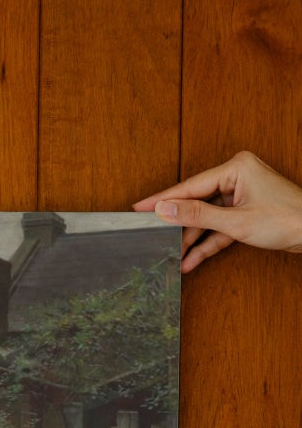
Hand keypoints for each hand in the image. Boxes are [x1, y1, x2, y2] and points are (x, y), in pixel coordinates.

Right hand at [133, 150, 301, 272]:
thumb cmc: (287, 220)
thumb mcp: (236, 221)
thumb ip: (197, 215)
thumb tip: (165, 209)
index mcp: (236, 168)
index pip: (190, 186)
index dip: (163, 199)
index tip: (139, 207)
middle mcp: (237, 177)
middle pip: (197, 202)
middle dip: (178, 224)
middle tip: (151, 235)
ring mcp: (241, 195)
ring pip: (207, 218)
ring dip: (192, 239)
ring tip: (173, 256)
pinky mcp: (245, 212)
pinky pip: (219, 227)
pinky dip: (208, 243)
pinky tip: (191, 259)